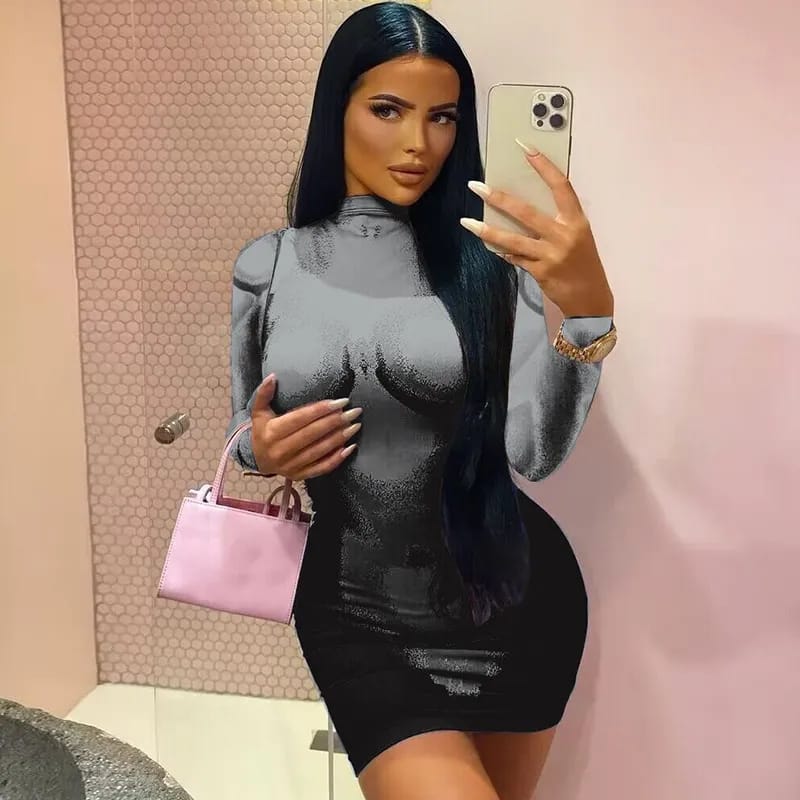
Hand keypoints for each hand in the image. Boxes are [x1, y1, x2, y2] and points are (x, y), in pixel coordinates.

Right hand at [250, 374, 360, 479]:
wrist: (257, 460)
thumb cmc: (262, 432)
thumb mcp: (258, 412)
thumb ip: (263, 394)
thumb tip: (272, 376)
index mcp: (272, 432)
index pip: (300, 418)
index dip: (321, 410)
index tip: (340, 402)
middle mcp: (280, 450)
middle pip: (313, 434)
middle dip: (335, 422)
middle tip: (354, 412)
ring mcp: (290, 466)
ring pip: (319, 451)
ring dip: (340, 438)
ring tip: (355, 426)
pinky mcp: (299, 476)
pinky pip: (321, 468)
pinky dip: (336, 459)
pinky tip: (349, 448)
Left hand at [461, 141, 613, 317]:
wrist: (590, 300)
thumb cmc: (583, 264)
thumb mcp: (578, 238)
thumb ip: (557, 223)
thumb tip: (522, 208)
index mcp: (577, 221)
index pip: (561, 186)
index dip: (544, 166)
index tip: (526, 148)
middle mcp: (565, 235)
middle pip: (526, 212)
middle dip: (498, 198)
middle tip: (476, 186)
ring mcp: (552, 255)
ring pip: (513, 239)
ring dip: (487, 230)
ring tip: (466, 221)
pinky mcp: (541, 272)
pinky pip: (515, 258)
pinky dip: (503, 251)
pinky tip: (492, 246)